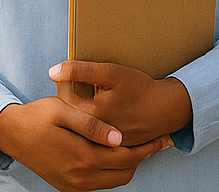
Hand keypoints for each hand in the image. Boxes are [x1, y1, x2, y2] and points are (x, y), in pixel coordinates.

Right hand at [0, 97, 172, 190]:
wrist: (12, 135)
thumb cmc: (38, 117)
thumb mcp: (62, 111)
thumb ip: (91, 124)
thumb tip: (117, 138)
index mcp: (82, 157)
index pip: (126, 157)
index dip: (147, 147)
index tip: (162, 136)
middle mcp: (80, 177)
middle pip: (125, 172)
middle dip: (142, 157)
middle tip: (154, 141)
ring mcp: (74, 185)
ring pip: (115, 181)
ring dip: (128, 165)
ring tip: (137, 146)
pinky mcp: (69, 187)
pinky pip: (100, 184)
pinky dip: (112, 172)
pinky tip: (113, 154)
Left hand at [52, 60, 192, 146]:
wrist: (166, 108)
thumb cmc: (139, 88)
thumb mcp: (110, 73)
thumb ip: (79, 71)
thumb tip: (52, 72)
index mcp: (88, 115)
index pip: (61, 98)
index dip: (64, 83)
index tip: (72, 76)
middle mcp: (92, 134)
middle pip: (69, 115)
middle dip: (72, 100)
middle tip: (84, 88)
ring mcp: (101, 144)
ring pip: (80, 126)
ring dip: (80, 114)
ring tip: (93, 99)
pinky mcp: (110, 148)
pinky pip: (93, 135)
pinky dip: (92, 125)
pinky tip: (102, 112)